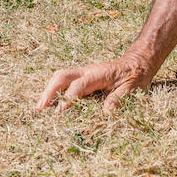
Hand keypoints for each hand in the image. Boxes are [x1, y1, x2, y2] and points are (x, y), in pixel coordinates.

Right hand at [34, 54, 154, 112]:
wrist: (138, 63)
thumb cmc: (135, 76)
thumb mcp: (132, 89)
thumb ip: (118, 100)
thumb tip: (105, 113)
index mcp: (99, 74)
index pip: (78, 86)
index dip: (68, 99)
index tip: (60, 113)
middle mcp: (87, 71)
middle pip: (61, 76)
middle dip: (49, 91)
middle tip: (40, 108)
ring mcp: (83, 73)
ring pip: (60, 77)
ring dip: (48, 91)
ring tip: (39, 108)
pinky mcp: (82, 78)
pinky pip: (64, 82)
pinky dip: (54, 91)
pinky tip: (49, 103)